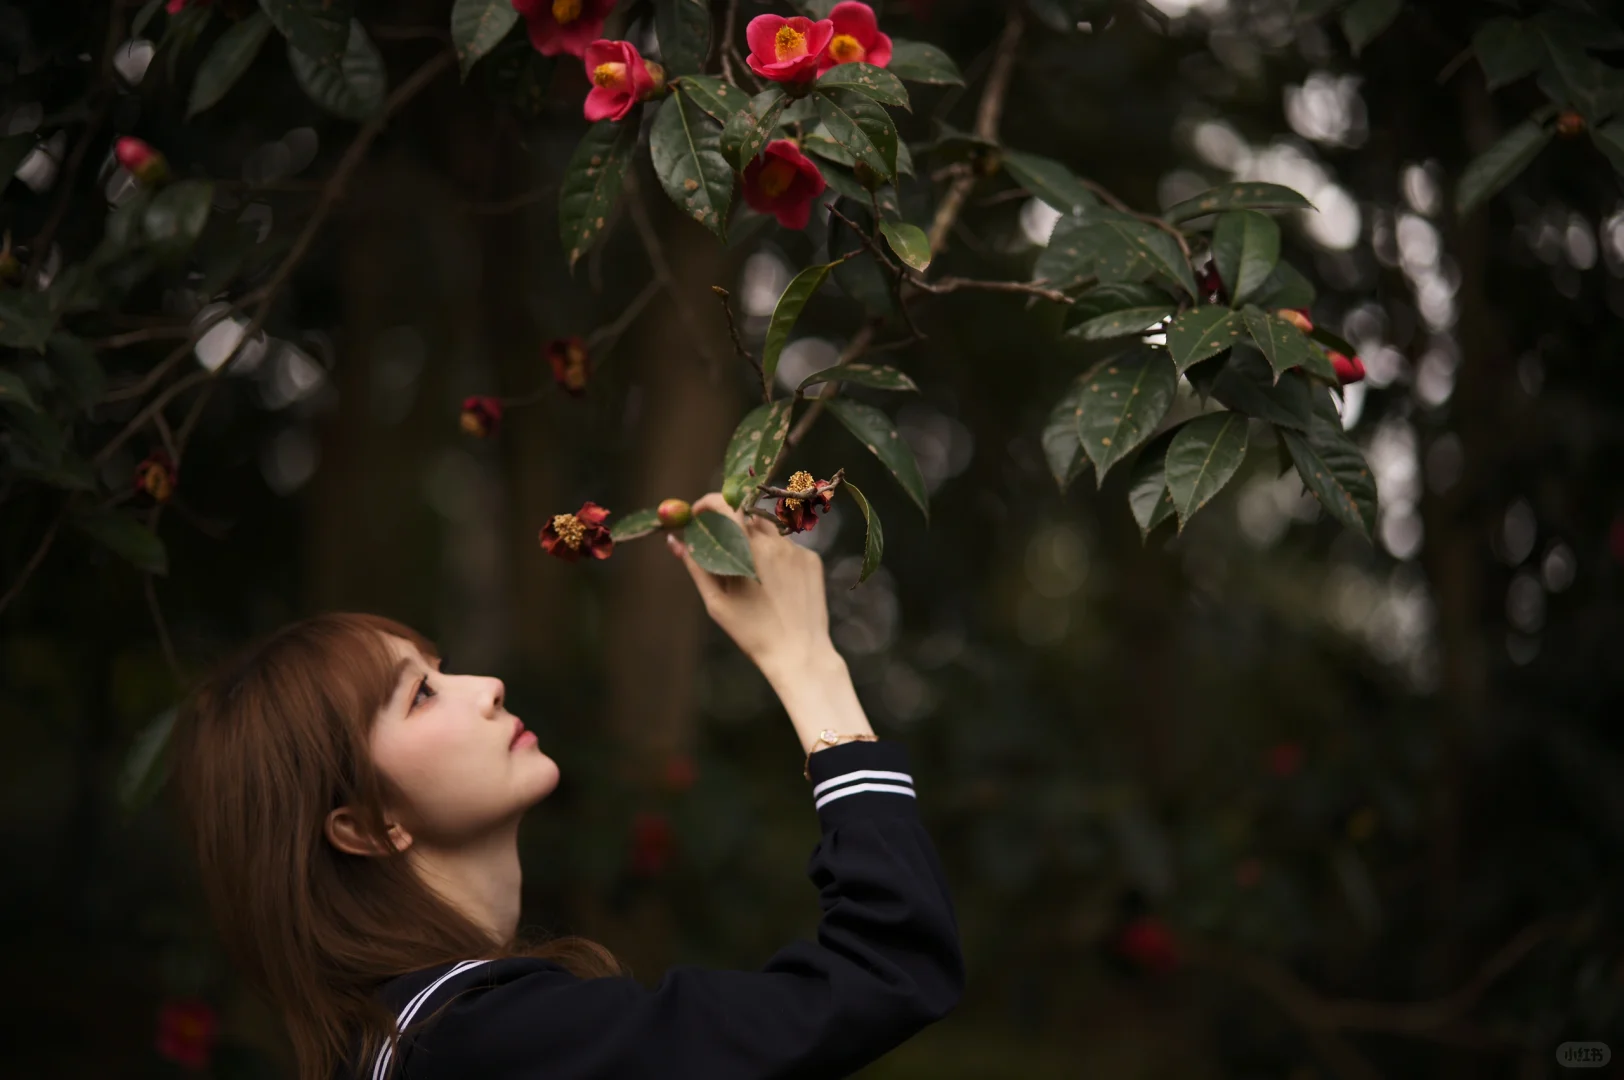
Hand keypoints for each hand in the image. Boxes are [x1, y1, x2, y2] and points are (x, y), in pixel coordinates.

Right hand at [666, 492, 832, 677]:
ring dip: (753, 539)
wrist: (800, 654)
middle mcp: (775, 543)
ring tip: (750, 573)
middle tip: (720, 542)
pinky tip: (774, 584)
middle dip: (730, 522)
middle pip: (747, 514)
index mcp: (748, 550)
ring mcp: (798, 550)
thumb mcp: (717, 602)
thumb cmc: (751, 632)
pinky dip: (775, 555)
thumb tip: (674, 540)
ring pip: (768, 531)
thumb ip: (696, 565)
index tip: (698, 512)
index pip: (726, 505)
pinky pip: (788, 547)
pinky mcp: (813, 560)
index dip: (709, 502)